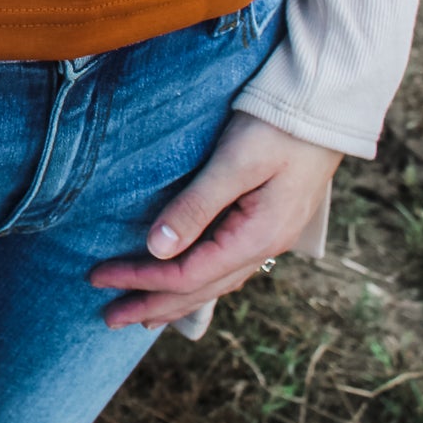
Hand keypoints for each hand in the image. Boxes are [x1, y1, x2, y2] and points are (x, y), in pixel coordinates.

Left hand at [88, 113, 341, 328]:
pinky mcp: (266, 222)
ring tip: (142, 314)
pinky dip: (198, 280)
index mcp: (257, 237)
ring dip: (175, 299)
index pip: (188, 274)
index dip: (141, 279)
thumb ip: (196, 206)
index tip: (99, 277)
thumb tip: (156, 249)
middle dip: (153, 304)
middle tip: (109, 317)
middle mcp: (265, 246)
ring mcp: (269, 236)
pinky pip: (224, 265)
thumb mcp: (234, 163)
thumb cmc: (277, 126)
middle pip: (201, 289)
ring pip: (214, 281)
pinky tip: (186, 284)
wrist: (322, 105)